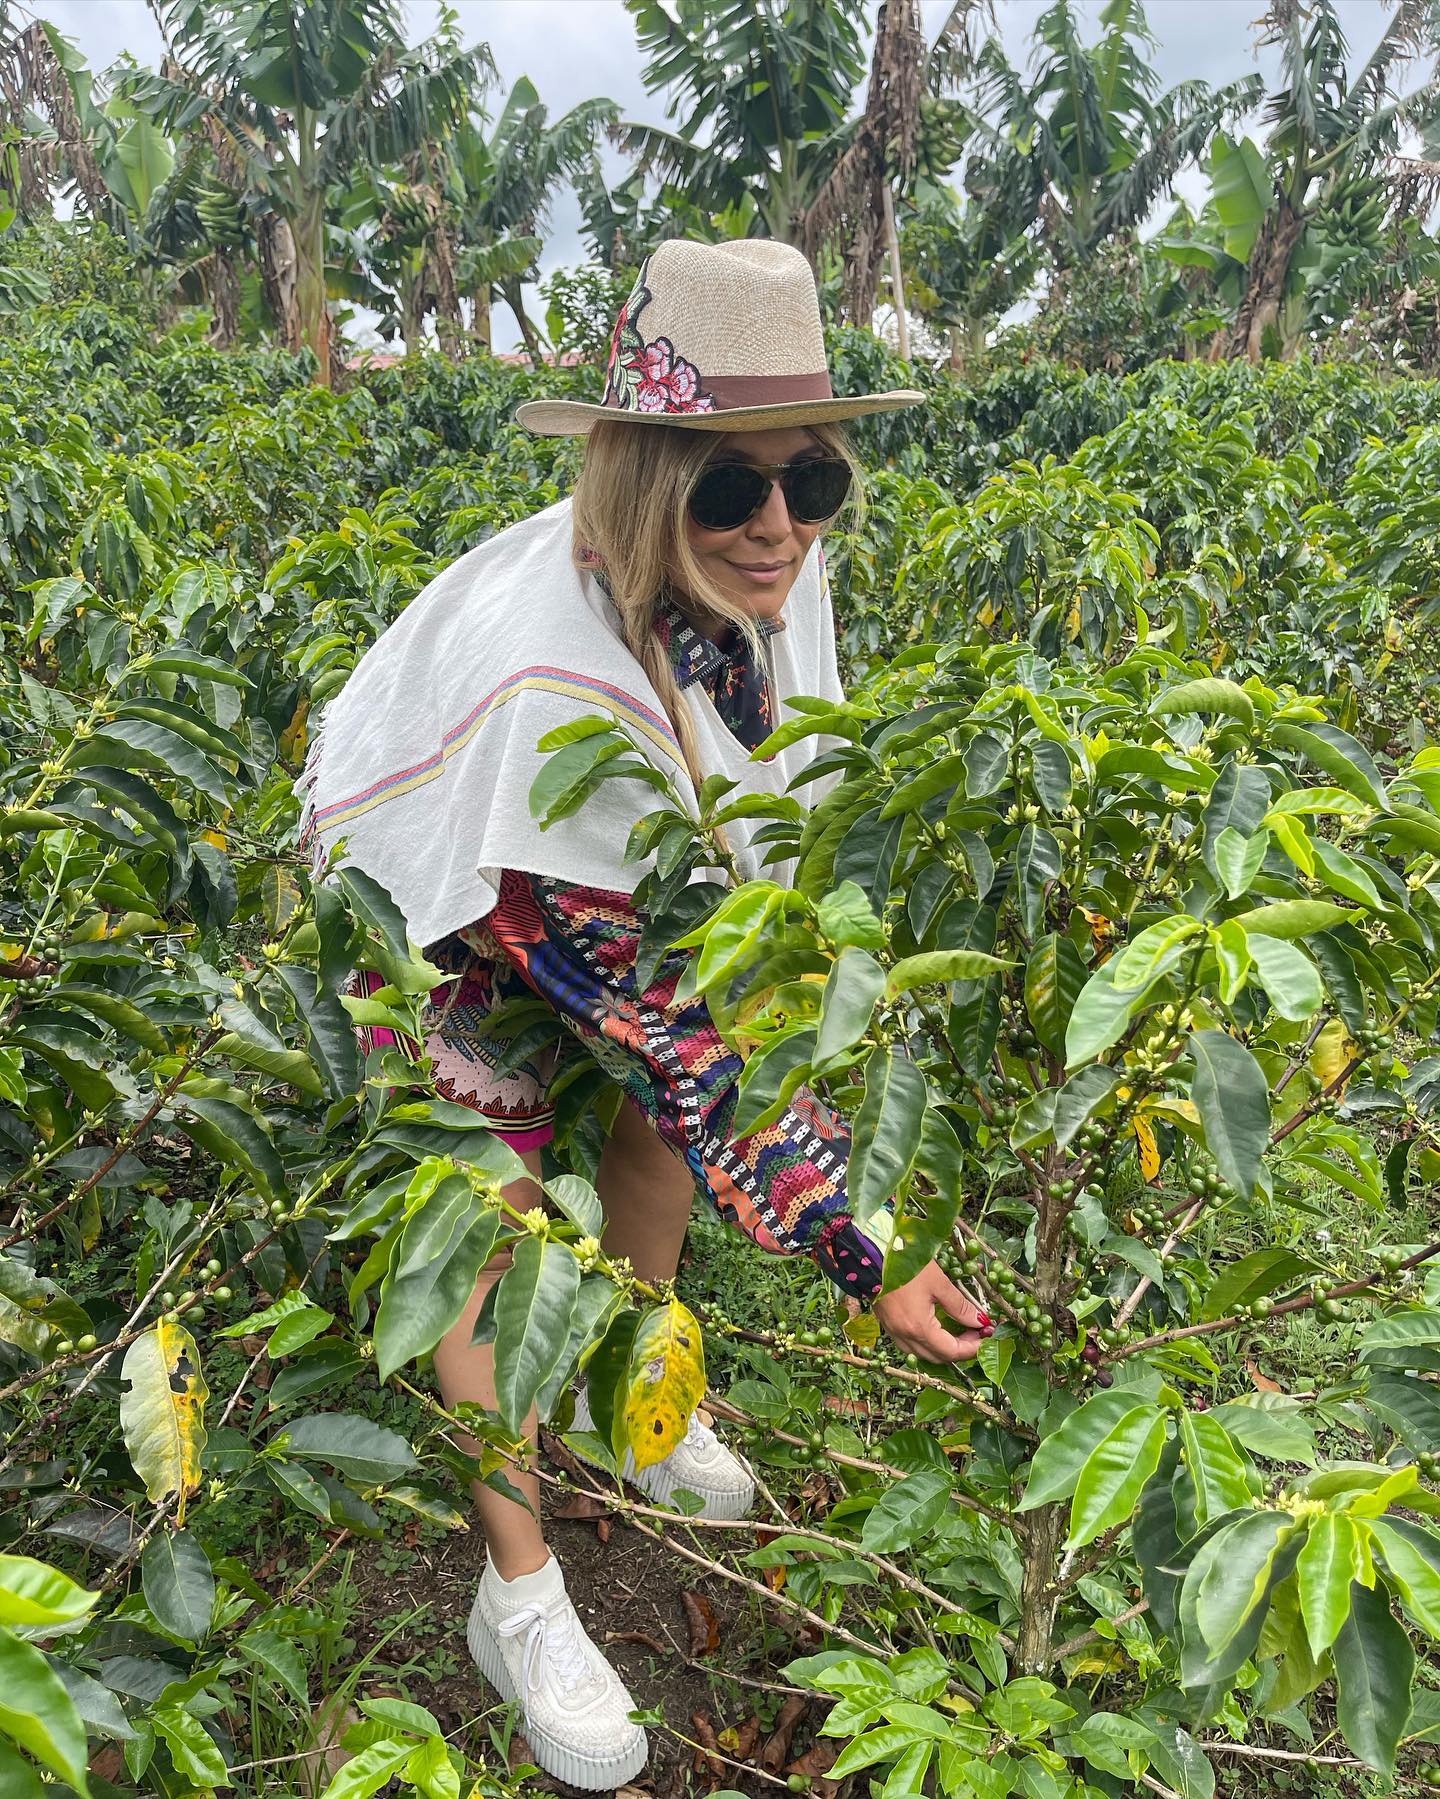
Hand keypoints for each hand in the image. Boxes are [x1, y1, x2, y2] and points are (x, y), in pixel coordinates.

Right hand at [872, 1259, 992, 1363]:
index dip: (973, 1347)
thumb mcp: (939, 1283)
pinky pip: (910, 1345)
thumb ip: (960, 1305)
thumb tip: (980, 1321)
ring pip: (923, 1354)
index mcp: (919, 1328)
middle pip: (938, 1357)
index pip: (952, 1351)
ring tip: (957, 1332)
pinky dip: (926, 1343)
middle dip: (960, 1349)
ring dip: (943, 1349)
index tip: (986, 1334)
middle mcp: (905, 1336)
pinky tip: (935, 1328)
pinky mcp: (887, 1325)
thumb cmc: (906, 1266)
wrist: (870, 1255)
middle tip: (975, 1333)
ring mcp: (893, 1332)